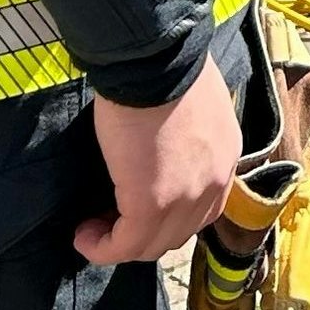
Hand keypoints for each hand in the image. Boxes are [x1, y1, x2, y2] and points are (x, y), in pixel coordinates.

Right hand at [76, 57, 242, 264]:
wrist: (155, 60)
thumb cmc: (165, 69)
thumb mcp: (190, 106)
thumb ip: (185, 135)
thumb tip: (158, 145)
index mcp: (225, 157)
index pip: (202, 208)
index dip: (167, 217)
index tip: (132, 205)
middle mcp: (214, 183)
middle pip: (179, 232)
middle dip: (142, 233)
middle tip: (107, 218)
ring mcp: (186, 198)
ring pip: (153, 244)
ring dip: (121, 244)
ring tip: (93, 229)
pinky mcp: (152, 204)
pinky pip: (126, 244)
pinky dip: (103, 248)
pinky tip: (84, 236)